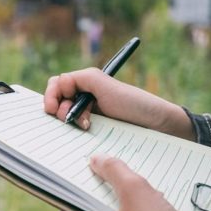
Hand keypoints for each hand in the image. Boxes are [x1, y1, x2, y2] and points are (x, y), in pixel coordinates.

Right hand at [44, 68, 194, 139]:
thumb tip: (60, 83)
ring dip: (67, 119)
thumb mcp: (106, 85)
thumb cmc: (135, 103)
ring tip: (83, 125)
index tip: (54, 107)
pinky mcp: (93, 131)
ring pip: (62, 116)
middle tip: (68, 118)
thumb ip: (81, 79)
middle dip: (58, 108)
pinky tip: (85, 131)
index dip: (52, 94)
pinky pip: (73, 131)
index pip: (57, 84)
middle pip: (56, 100)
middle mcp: (84, 97)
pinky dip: (73, 131)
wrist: (158, 126)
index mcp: (86, 83)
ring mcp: (88, 115)